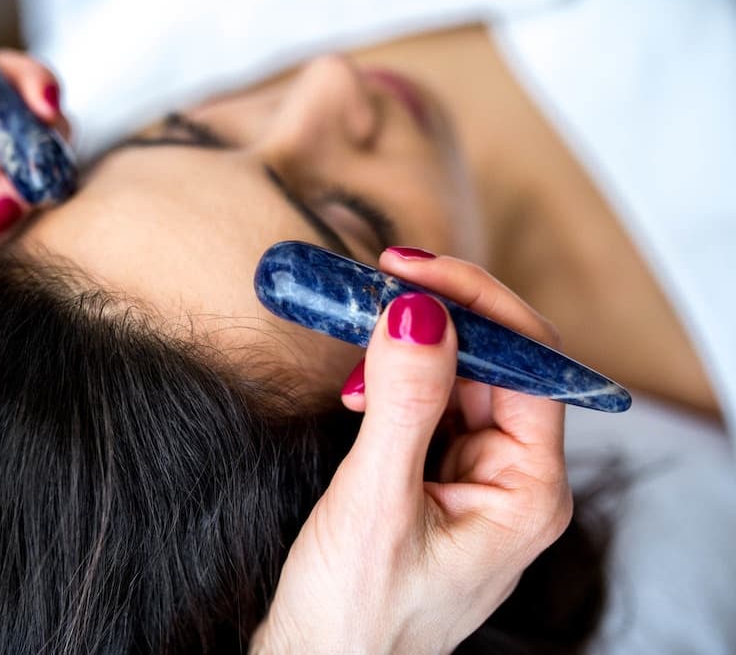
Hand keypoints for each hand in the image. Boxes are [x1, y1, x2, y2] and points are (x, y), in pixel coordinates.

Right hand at [252, 249, 570, 652]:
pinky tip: (360, 393)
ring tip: (358, 342)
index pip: (529, 364)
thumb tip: (422, 311)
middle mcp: (514, 480)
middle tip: (372, 287)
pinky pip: (431, 408)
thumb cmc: (355, 616)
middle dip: (437, 319)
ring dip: (412, 350)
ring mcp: (476, 480)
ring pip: (461, 380)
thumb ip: (406, 404)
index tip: (407, 269)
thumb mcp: (376, 503)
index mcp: (528, 492)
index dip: (475, 303)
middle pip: (498, 364)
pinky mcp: (438, 481)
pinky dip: (396, 384)